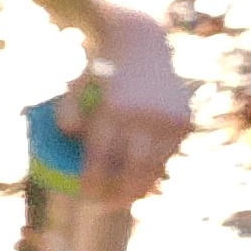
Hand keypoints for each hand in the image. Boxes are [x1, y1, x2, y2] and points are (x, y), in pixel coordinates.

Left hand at [81, 53, 191, 203]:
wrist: (140, 44)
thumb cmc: (99, 71)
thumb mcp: (75, 88)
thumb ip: (66, 114)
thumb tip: (71, 140)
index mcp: (112, 110)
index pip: (101, 159)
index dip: (93, 183)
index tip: (85, 196)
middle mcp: (143, 116)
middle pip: (133, 171)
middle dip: (120, 195)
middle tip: (106, 206)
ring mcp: (168, 120)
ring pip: (155, 167)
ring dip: (141, 185)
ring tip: (125, 196)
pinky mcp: (184, 122)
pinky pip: (168, 154)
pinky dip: (156, 166)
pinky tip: (142, 174)